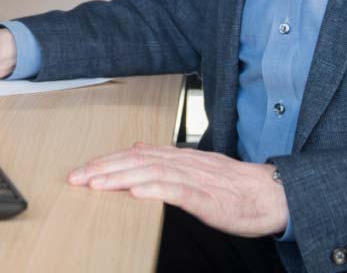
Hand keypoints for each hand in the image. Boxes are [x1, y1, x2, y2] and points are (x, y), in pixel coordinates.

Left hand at [68, 143, 288, 237]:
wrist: (269, 194)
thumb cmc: (233, 187)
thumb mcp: (196, 169)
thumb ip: (166, 159)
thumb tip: (137, 150)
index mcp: (178, 158)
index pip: (135, 155)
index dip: (107, 160)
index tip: (82, 169)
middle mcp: (182, 163)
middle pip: (137, 161)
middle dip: (104, 168)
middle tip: (77, 177)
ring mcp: (194, 179)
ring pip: (151, 173)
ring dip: (120, 177)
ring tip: (96, 184)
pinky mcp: (206, 197)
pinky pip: (177, 191)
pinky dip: (154, 190)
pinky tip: (136, 192)